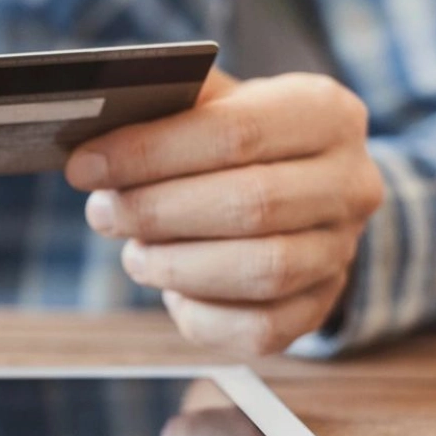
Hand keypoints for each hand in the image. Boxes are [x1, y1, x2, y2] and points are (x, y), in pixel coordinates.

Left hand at [66, 70, 383, 354]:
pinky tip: (171, 291)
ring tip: (135, 254)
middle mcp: (350, 183)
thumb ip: (166, 107)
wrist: (293, 191)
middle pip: (251, 204)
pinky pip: (260, 329)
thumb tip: (94, 121)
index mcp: (325, 114)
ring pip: (261, 271)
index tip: (85, 167)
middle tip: (102, 213)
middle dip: (157, 212)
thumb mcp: (212, 105)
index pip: (236, 133)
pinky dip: (200, 315)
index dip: (150, 153)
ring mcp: (341, 251)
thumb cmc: (233, 144)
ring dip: (176, 266)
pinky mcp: (321, 308)